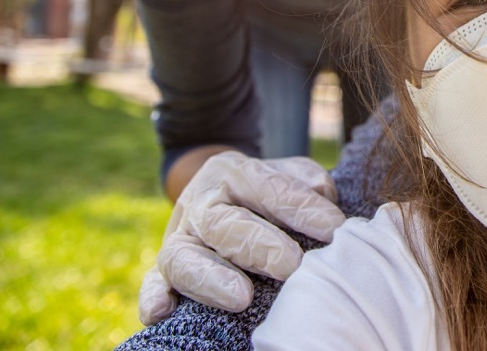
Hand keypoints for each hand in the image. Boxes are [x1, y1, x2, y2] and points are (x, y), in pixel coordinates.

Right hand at [138, 151, 345, 324]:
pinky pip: (152, 283)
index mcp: (234, 172)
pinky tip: (161, 313)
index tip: (335, 230)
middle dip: (258, 246)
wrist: (214, 190)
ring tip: (242, 297)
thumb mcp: (284, 172)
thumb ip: (304, 180)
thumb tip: (321, 194)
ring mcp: (179, 237)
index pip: (269, 189)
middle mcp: (201, 203)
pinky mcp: (162, 270)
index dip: (302, 209)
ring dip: (211, 278)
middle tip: (292, 266)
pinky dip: (153, 297)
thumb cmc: (263, 190)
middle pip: (223, 224)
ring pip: (183, 257)